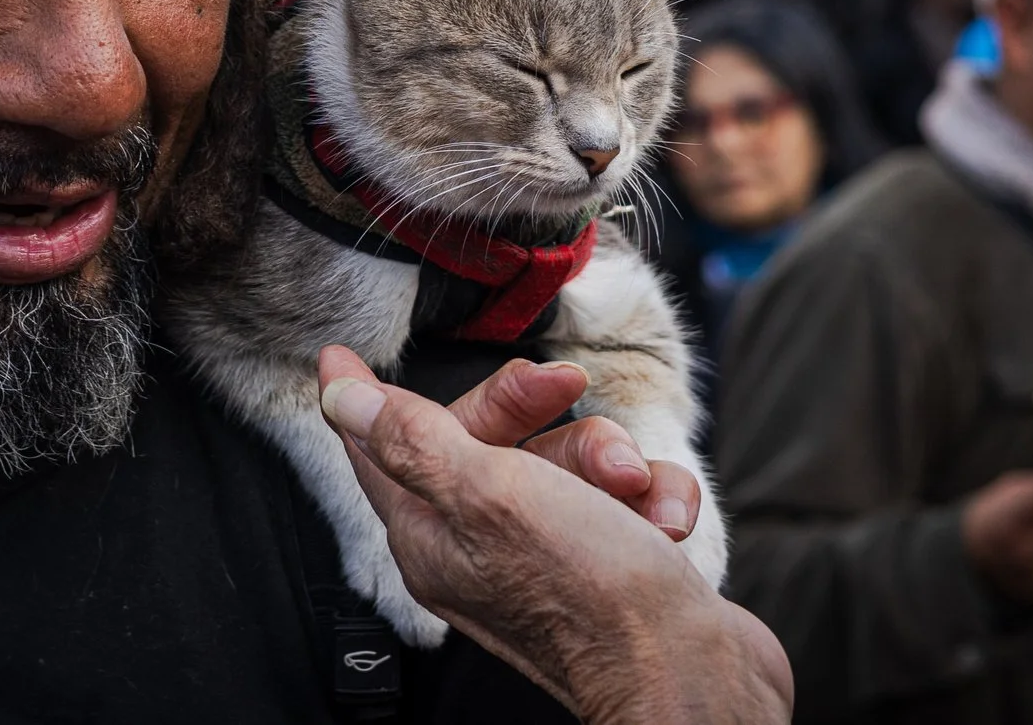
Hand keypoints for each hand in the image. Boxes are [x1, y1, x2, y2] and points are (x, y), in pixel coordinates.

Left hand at [318, 346, 792, 723]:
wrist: (693, 673)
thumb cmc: (592, 593)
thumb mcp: (488, 491)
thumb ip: (413, 439)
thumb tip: (338, 399)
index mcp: (432, 536)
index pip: (380, 452)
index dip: (365, 399)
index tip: (340, 358)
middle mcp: (481, 549)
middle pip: (487, 439)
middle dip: (539, 409)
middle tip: (568, 386)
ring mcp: (548, 558)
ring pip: (569, 462)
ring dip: (612, 459)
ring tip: (634, 488)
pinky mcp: (610, 563)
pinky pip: (622, 497)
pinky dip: (651, 497)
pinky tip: (663, 519)